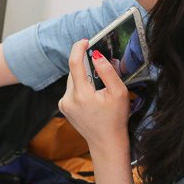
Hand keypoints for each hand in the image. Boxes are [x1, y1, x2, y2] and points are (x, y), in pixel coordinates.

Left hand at [58, 39, 130, 155]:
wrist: (106, 143)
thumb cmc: (115, 119)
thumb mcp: (119, 93)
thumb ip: (108, 72)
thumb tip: (97, 55)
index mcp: (81, 95)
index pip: (74, 63)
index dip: (78, 48)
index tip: (85, 41)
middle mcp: (67, 99)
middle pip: (74, 72)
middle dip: (86, 66)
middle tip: (101, 68)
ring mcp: (63, 104)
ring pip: (72, 80)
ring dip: (83, 77)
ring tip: (99, 87)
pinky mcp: (63, 108)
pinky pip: (71, 90)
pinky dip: (80, 87)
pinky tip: (92, 96)